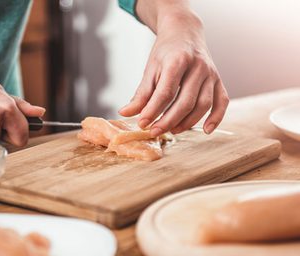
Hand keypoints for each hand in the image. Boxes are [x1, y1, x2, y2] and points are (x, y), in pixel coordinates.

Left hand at [119, 10, 228, 136]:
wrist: (185, 33)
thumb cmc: (166, 52)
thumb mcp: (150, 69)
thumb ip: (141, 94)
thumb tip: (125, 113)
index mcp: (178, 60)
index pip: (165, 92)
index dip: (153, 111)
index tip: (142, 124)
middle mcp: (198, 67)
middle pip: (185, 102)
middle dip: (168, 121)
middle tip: (154, 131)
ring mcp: (211, 74)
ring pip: (203, 105)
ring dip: (187, 123)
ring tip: (172, 130)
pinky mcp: (218, 81)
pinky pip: (221, 102)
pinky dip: (216, 118)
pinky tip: (205, 130)